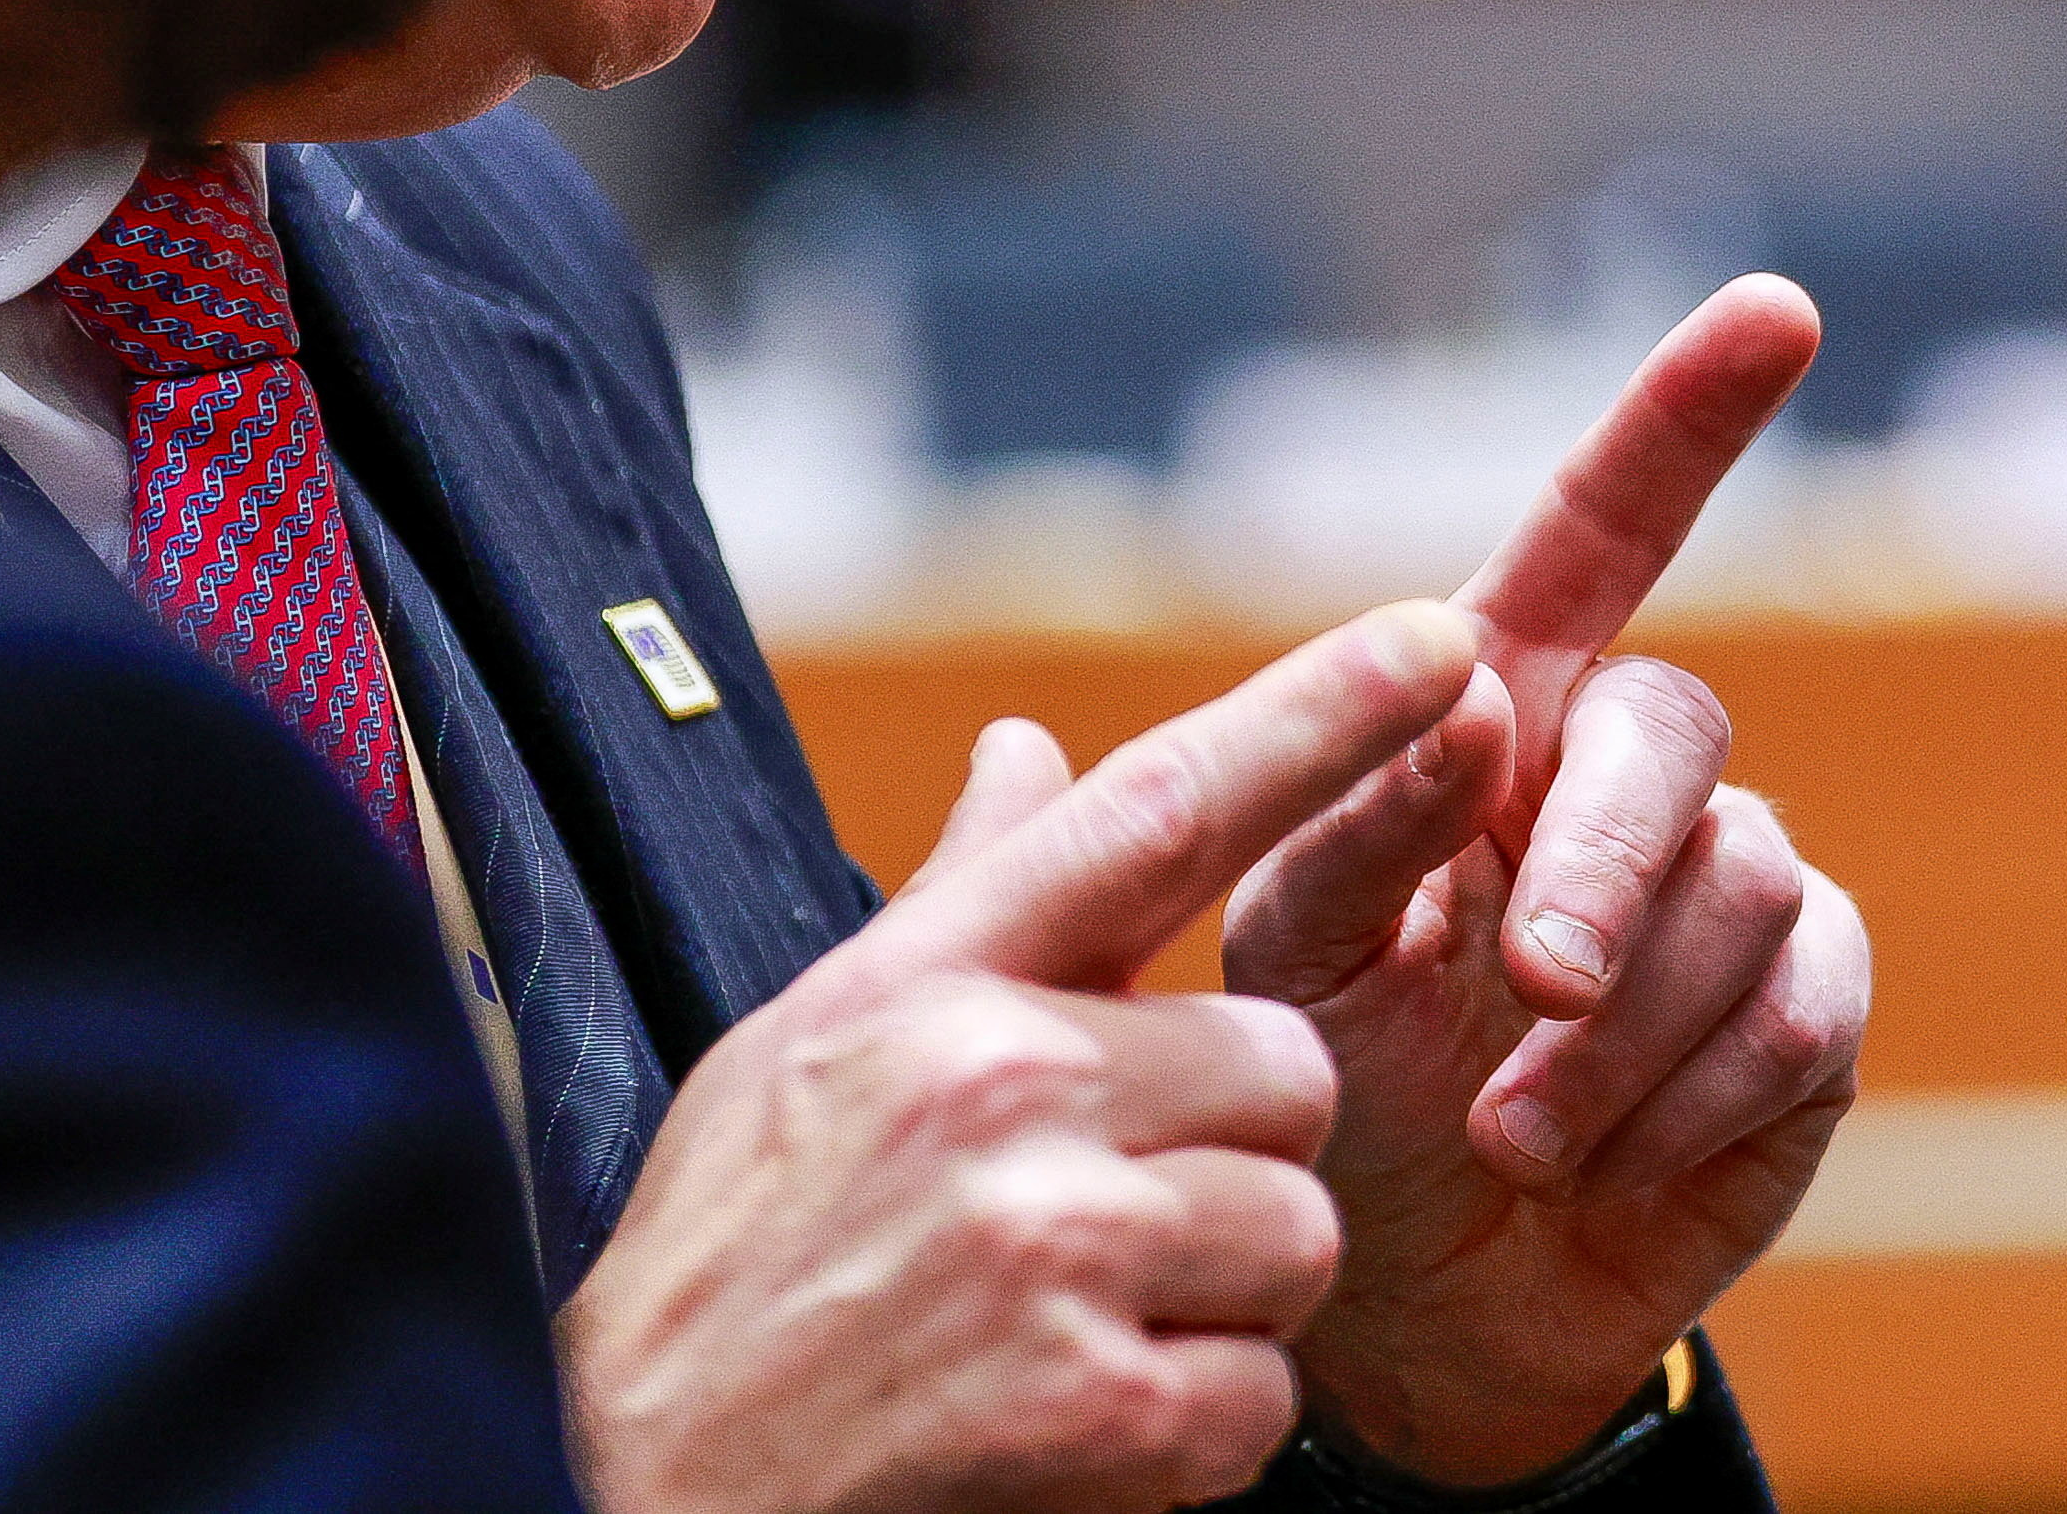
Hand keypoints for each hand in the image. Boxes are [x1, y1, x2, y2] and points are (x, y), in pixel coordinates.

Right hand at [560, 600, 1489, 1513]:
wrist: (623, 1493)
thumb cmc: (730, 1271)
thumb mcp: (809, 1053)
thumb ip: (958, 904)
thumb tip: (1028, 744)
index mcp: (932, 982)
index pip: (1161, 810)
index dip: (1322, 717)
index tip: (1444, 639)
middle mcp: (997, 1081)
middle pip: (1286, 1068)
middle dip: (1237, 1158)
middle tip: (1110, 1233)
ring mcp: (1045, 1239)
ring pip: (1294, 1231)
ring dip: (1221, 1307)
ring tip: (1076, 1336)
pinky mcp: (1084, 1401)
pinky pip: (1259, 1395)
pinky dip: (1194, 1443)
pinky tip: (1078, 1440)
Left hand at [1224, 279, 1874, 1487]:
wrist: (1407, 1313)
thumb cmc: (1317, 1098)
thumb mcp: (1265, 956)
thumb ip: (1323, 817)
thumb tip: (1456, 691)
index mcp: (1495, 718)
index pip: (1601, 532)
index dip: (1686, 416)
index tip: (1775, 308)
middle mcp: (1627, 783)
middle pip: (1672, 730)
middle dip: (1603, 855)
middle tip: (1533, 983)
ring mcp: (1733, 894)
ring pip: (1735, 892)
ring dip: (1612, 1040)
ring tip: (1509, 1136)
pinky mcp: (1805, 1019)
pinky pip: (1795, 1017)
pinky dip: (1683, 1107)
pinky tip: (1601, 1167)